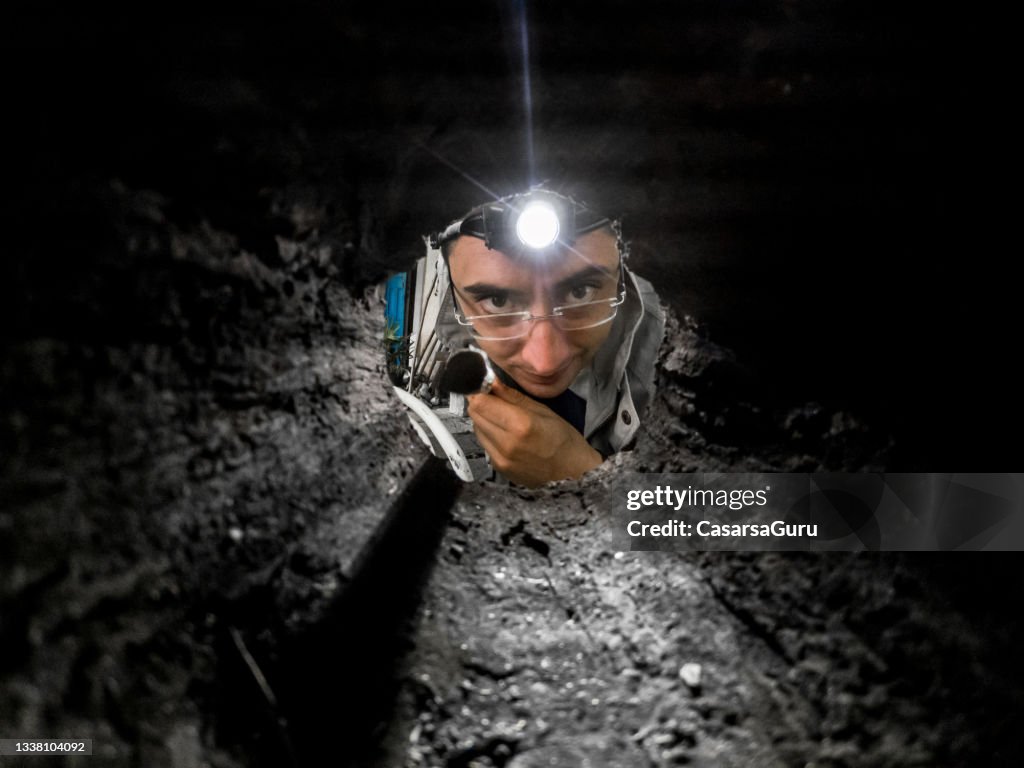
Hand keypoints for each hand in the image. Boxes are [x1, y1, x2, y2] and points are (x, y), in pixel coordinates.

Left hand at [467, 379, 603, 486]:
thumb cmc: (564, 441)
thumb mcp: (544, 411)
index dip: (479, 390)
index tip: (485, 386)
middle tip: (495, 399)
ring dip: (484, 419)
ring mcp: (500, 458)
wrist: (572, 475)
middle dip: (481, 403)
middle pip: (475, 415)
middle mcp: (506, 443)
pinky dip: (490, 435)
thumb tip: (492, 382)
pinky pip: (484, 444)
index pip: (480, 402)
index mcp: (520, 424)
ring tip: (503, 418)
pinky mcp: (498, 468)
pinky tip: (506, 434)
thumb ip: (513, 397)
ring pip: (477, 429)